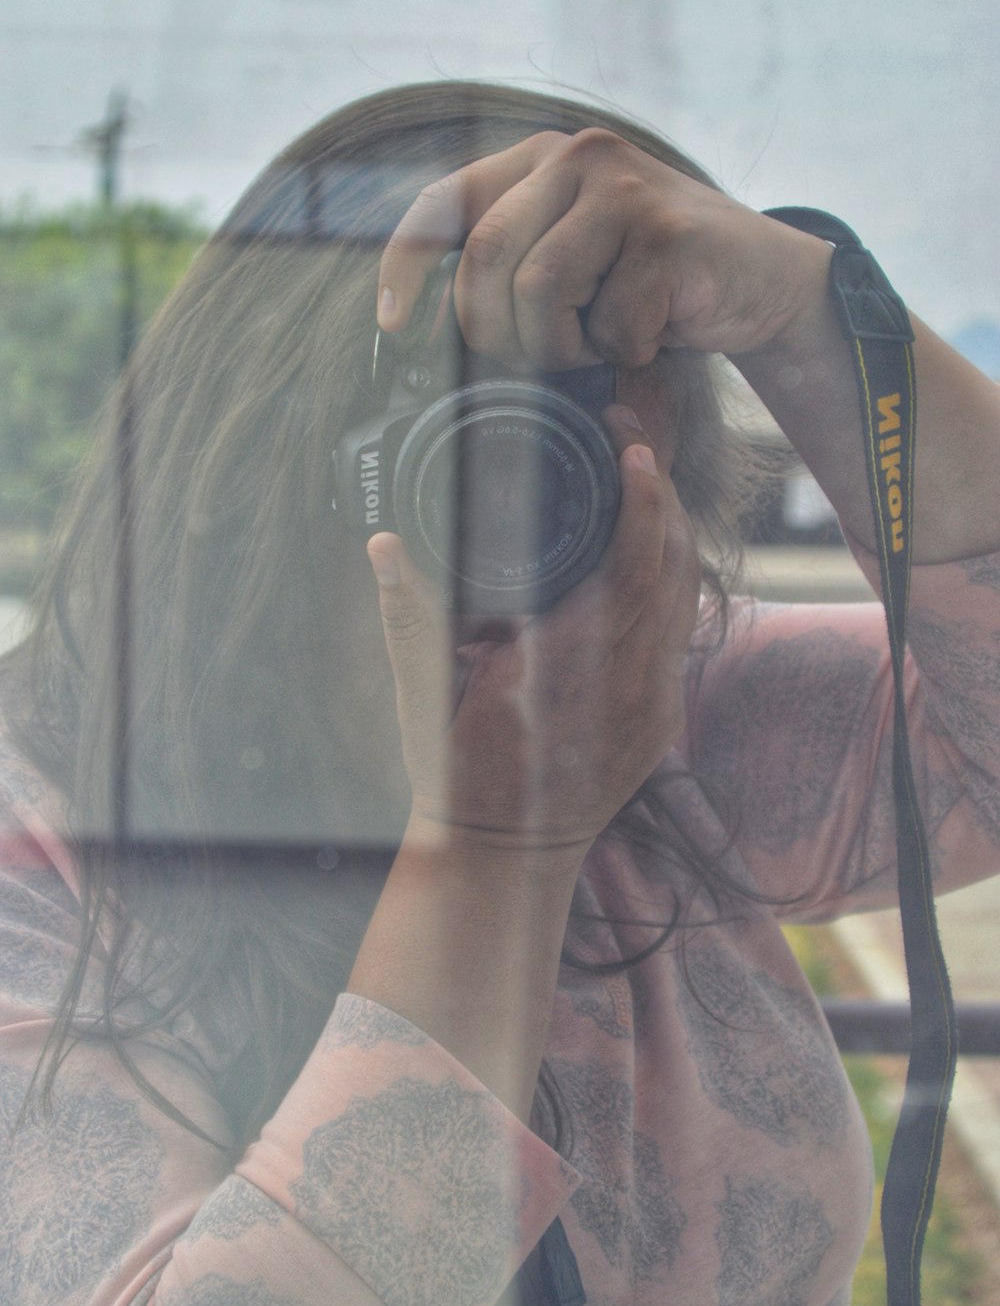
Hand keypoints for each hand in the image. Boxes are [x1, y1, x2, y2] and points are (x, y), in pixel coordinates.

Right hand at [366, 408, 701, 855]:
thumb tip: (383, 543)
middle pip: (675, 570)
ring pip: (688, 598)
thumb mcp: (422, 697)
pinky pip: (683, 633)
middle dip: (665, 499)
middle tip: (636, 447)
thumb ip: (408, 617)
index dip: (643, 503)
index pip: (632, 569)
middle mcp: (627, 686)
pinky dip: (673, 583)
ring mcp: (655, 706)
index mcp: (570, 671)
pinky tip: (650, 555)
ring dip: (674, 537)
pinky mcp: (664, 719)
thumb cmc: (457, 775)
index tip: (633, 451)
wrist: (505, 858)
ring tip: (645, 486)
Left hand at [377, 128, 832, 369]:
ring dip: (566, 346)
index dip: (406, 264)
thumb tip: (427, 332)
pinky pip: (609, 321)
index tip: (391, 324)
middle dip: (498, 332)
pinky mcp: (665, 231)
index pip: (446, 203)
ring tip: (604, 342)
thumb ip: (513, 267)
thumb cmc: (655, 286)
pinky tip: (656, 334)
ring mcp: (623, 186)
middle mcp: (577, 156)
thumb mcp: (576, 262)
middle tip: (542, 359)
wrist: (763, 281)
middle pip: (485, 258)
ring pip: (539, 291)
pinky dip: (626, 350)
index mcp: (541, 160)